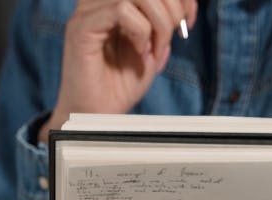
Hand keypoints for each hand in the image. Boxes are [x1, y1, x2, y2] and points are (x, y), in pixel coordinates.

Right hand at [39, 0, 197, 141]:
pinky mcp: (82, 28)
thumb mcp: (151, 52)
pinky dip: (140, 31)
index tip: (189, 21)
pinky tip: (139, 51)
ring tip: (154, 49)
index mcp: (113, 3)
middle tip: (172, 39)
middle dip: (172, 9)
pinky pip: (120, 10)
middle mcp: (98, 2)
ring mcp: (88, 13)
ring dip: (158, 22)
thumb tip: (183, 10)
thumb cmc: (118, 88)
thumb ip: (162, 27)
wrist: (97, 117)